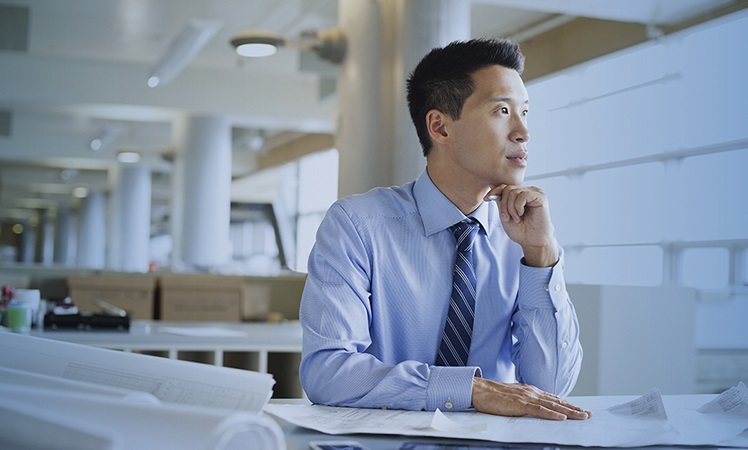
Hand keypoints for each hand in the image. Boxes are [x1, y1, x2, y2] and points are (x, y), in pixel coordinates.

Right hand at [471, 378, 591, 420]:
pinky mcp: (521, 404)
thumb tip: (534, 406)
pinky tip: (562, 418)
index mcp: (530, 390)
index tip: (579, 409)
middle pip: (558, 401)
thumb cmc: (493, 394)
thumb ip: (525, 400)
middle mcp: (532, 392)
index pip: (553, 398)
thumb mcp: (513, 396)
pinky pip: (540, 410)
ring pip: (553, 405)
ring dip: (569, 411)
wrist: (479, 390)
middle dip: (574, 408)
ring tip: (582, 416)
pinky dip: (552, 414)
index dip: (567, 404)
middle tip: (588, 414)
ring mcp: (527, 397)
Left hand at [485, 184, 557, 266]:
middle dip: (504, 205)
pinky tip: (522, 214)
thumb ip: (499, 200)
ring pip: (514, 192)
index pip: (504, 186)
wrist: (532, 242)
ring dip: (511, 208)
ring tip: (516, 218)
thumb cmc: (520, 230)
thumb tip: (491, 184)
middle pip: (507, 189)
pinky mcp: (540, 197)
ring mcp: (535, 193)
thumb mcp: (504, 213)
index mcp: (519, 195)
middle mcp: (528, 191)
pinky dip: (518, 206)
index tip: (486, 199)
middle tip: (507, 218)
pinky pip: (523, 195)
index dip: (494, 192)